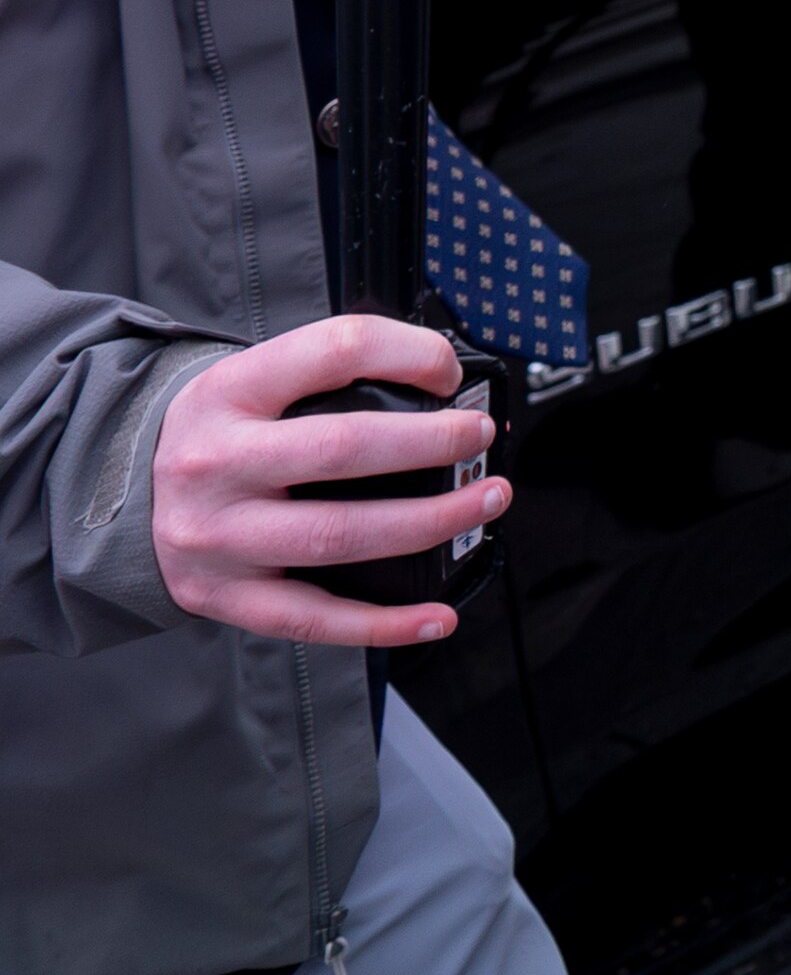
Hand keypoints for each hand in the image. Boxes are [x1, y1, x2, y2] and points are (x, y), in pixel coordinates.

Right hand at [151, 317, 503, 645]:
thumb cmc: (219, 431)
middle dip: (432, 444)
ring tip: (485, 501)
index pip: (335, 350)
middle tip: (481, 438)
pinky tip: (438, 616)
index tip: (449, 374)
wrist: (121, 494)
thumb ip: (333, 376)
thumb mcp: (253, 378)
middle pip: (343, 448)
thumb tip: (444, 384)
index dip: (410, 354)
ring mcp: (219, 537)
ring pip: (339, 535)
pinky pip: (315, 618)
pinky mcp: (226, 597)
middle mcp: (217, 464)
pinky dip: (385, 624)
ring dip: (429, 522)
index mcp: (231, 392)